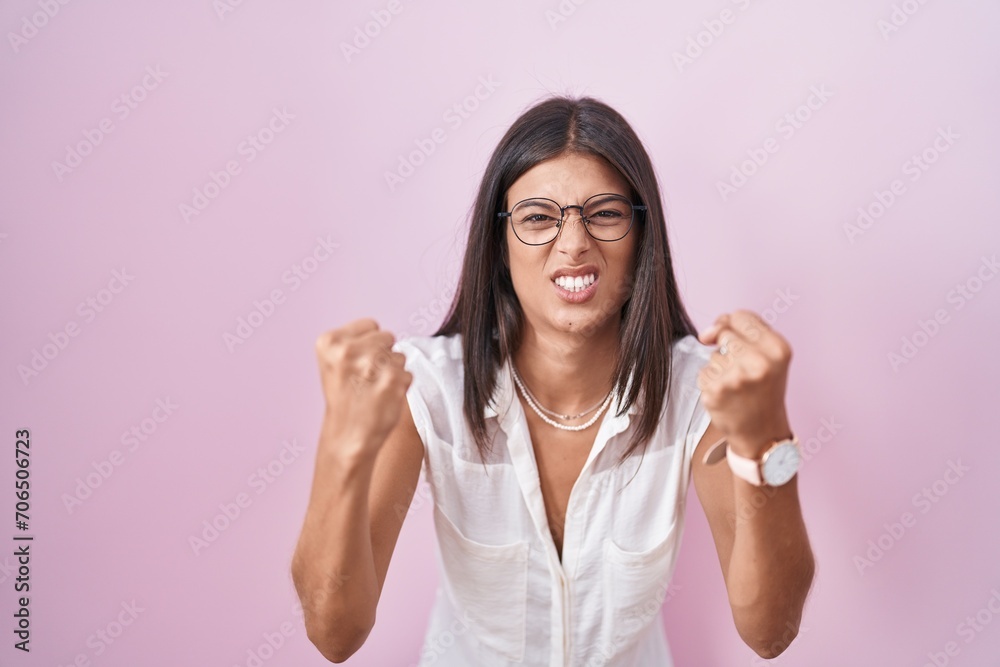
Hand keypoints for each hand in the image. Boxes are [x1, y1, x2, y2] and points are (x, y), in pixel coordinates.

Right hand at [314, 318, 411, 457]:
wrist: (347, 436)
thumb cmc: (344, 397)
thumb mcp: (333, 361)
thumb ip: (354, 341)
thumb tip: (383, 333)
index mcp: (330, 341)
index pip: (371, 324)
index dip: (368, 344)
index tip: (357, 363)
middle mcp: (349, 350)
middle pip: (387, 336)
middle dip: (382, 355)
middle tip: (366, 378)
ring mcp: (372, 365)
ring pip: (399, 355)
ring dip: (392, 370)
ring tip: (374, 388)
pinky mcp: (393, 380)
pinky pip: (408, 373)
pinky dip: (400, 385)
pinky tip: (384, 397)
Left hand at [696, 309, 792, 456]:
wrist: (763, 434)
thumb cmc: (765, 390)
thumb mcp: (770, 357)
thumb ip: (744, 331)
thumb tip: (707, 333)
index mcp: (777, 349)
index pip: (740, 316)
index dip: (732, 324)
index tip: (735, 339)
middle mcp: (758, 362)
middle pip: (724, 333)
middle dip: (727, 347)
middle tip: (743, 370)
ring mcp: (735, 377)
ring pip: (713, 355)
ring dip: (720, 367)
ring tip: (738, 386)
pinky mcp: (715, 391)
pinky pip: (703, 372)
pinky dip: (711, 382)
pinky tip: (727, 395)